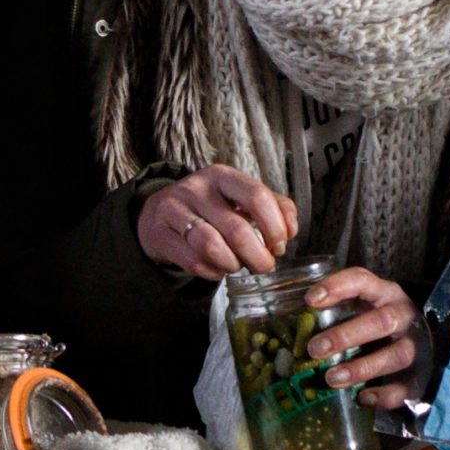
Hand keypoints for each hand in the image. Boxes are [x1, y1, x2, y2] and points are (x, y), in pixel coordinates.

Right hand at [137, 164, 299, 278]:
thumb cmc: (208, 207)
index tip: (280, 245)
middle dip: (258, 256)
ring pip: (212, 246)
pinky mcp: (159, 234)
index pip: (257, 196)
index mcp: (222, 176)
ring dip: (233, 264)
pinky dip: (213, 273)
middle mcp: (197, 189)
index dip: (275, 227)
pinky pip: (194, 262)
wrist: (158, 213)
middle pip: (236, 228)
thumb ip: (272, 206)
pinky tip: (217, 269)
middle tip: (265, 266)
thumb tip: (291, 229)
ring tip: (237, 265)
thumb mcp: (238, 198)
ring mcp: (174, 210)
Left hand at [303, 267, 425, 411]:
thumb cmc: (377, 321)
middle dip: (346, 336)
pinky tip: (362, 398)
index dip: (337, 287)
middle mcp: (403, 315)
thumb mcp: (362, 307)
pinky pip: (406, 386)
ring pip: (396, 355)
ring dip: (362, 368)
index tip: (310, 300)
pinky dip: (384, 395)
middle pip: (381, 322)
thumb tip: (294, 328)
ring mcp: (415, 345)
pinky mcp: (420, 373)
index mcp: (385, 293)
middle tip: (315, 349)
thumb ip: (337, 311)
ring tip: (331, 378)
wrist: (421, 341)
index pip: (362, 282)